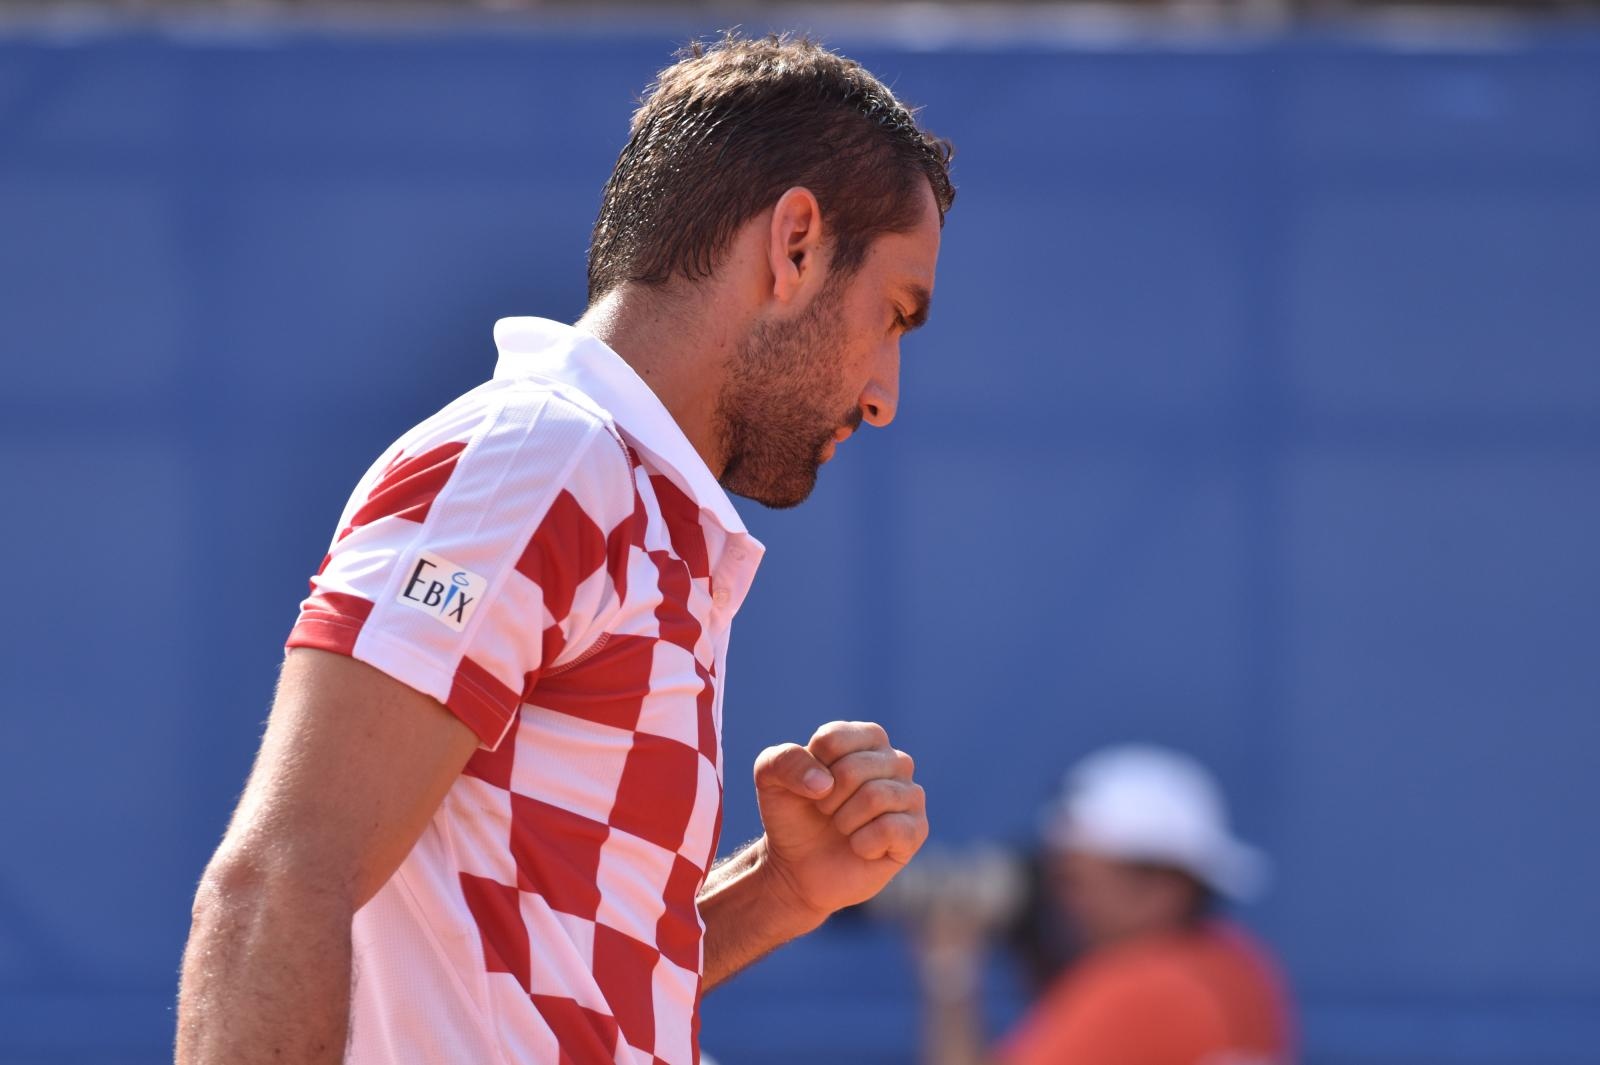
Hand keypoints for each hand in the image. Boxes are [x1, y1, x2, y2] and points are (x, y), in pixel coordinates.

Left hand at [751, 720, 928, 926]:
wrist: (798, 868)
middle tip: (826, 812)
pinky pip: (891, 828)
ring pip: (875, 796)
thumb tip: (825, 782)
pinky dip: (862, 843)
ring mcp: (910, 795)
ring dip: (844, 820)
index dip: (811, 767)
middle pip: (854, 769)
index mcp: (864, 738)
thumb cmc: (791, 815)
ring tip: (842, 828)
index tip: (811, 785)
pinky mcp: (916, 831)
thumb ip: (784, 761)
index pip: (834, 739)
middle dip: (827, 799)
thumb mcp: (770, 779)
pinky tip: (860, 847)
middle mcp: (895, 760)